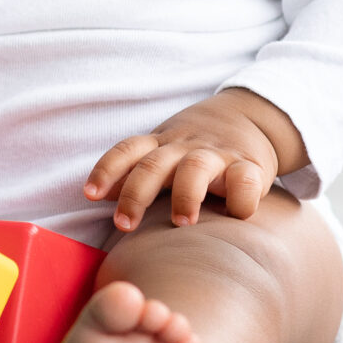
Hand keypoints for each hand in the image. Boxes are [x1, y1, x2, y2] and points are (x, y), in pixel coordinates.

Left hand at [84, 88, 307, 232]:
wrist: (252, 117)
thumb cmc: (195, 147)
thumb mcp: (163, 151)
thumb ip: (135, 170)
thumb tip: (97, 195)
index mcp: (160, 144)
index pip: (126, 151)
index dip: (106, 171)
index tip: (90, 195)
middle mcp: (184, 148)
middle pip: (153, 165)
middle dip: (136, 194)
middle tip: (124, 225)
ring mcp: (216, 155)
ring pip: (194, 168)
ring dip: (186, 195)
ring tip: (183, 222)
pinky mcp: (250, 166)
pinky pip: (245, 179)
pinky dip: (241, 198)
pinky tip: (236, 215)